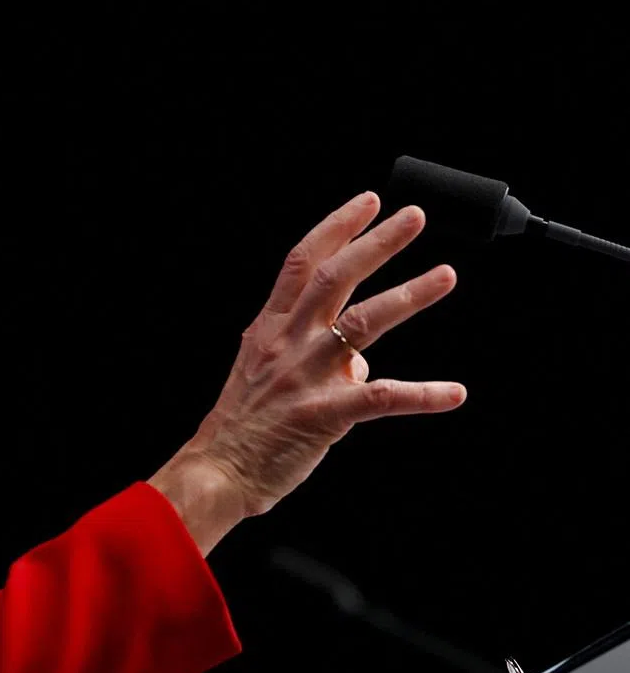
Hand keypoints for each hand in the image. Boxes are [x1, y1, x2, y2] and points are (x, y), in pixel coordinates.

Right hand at [173, 192, 464, 518]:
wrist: (218, 470)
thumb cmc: (242, 424)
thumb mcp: (263, 372)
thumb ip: (308, 353)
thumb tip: (359, 362)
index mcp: (269, 327)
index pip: (302, 262)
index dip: (336, 228)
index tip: (368, 202)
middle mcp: (286, 342)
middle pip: (334, 277)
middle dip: (377, 244)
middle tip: (414, 218)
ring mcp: (305, 376)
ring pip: (363, 324)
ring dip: (408, 295)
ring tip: (445, 275)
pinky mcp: (324, 415)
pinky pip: (382, 399)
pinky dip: (422, 395)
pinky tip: (454, 392)